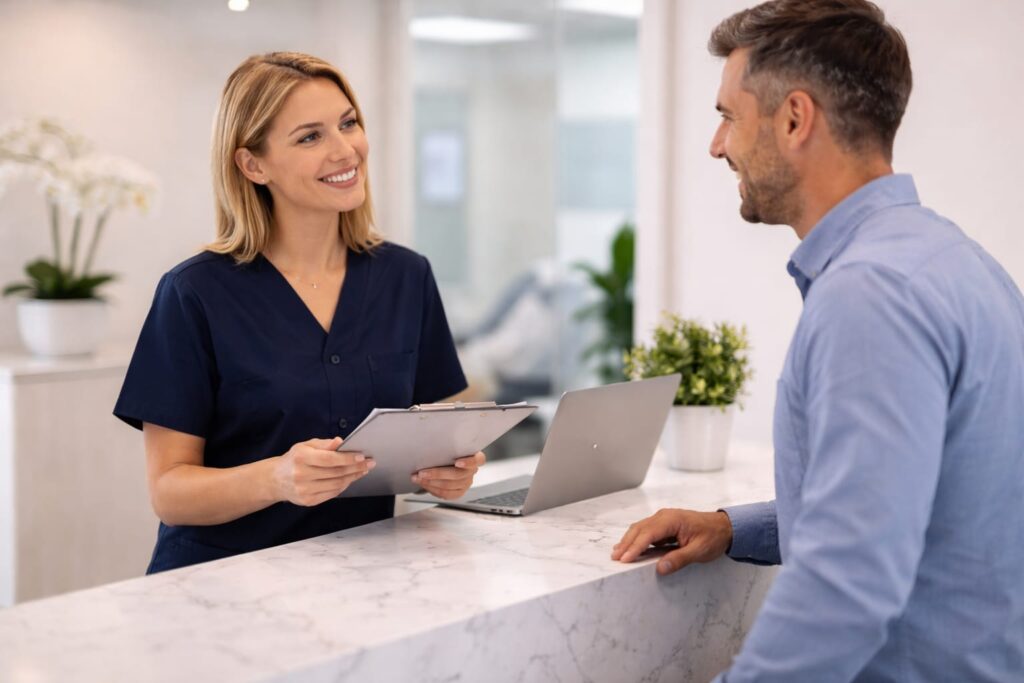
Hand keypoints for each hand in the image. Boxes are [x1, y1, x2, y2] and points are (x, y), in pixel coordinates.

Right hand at [272, 437, 373, 505]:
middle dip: (356, 467)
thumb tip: (339, 441)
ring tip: (363, 470)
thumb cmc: (294, 459)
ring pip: (336, 484)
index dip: (347, 458)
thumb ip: (323, 444)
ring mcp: (304, 490)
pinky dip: (344, 486)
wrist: (275, 480)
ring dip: (353, 477)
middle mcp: (301, 475)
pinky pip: (332, 493)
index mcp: (301, 458)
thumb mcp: (305, 446)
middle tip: (369, 463)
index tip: (362, 456)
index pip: (329, 459)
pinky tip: (350, 479)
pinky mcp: (308, 501)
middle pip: (336, 473)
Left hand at [412, 451, 485, 499]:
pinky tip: (424, 485)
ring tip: (418, 478)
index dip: (468, 462)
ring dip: (430, 482)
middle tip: (421, 473)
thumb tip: (431, 443)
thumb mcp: (450, 445)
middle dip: (437, 474)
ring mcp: (467, 483)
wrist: (445, 460)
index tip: (457, 462)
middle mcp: (472, 471)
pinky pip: (446, 494)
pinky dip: (433, 490)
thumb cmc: (448, 451)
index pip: (477, 460)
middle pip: (457, 475)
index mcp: (475, 457)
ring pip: (449, 486)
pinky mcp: (459, 492)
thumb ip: (446, 445)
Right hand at [611, 508, 732, 574]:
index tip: (624, 559)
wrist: (725, 527)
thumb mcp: (699, 551)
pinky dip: (637, 539)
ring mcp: (663, 519)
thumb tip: (660, 569)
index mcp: (672, 520)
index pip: (648, 534)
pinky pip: (647, 531)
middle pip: (639, 529)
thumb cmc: (713, 536)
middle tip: (615, 558)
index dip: (634, 547)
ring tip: (617, 554)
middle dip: (626, 543)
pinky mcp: (664, 524)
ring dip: (629, 540)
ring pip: (640, 528)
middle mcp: (664, 516)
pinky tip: (631, 547)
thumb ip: (679, 559)